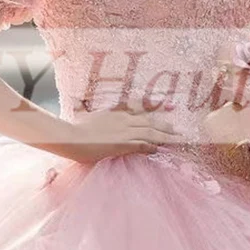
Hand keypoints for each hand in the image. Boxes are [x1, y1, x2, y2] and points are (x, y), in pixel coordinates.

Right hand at [59, 108, 183, 164]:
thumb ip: (81, 106)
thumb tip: (75, 99)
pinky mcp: (122, 145)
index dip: (155, 109)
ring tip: (177, 140)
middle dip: (165, 125)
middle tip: (178, 129)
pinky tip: (159, 150)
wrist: (71, 137)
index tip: (169, 107)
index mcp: (116, 113)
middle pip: (149, 122)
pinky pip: (142, 145)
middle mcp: (123, 120)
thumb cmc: (74, 127)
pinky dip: (152, 147)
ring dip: (165, 136)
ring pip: (150, 133)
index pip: (140, 109)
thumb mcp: (80, 113)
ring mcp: (124, 132)